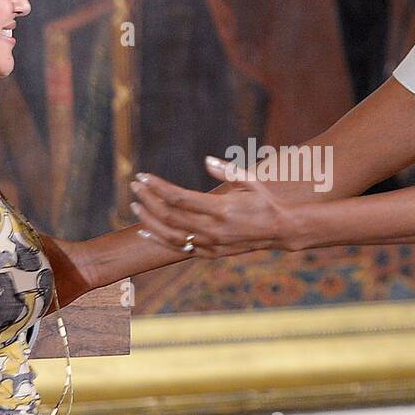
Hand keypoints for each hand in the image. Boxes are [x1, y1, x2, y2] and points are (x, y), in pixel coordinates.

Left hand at [129, 158, 303, 255]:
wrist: (279, 230)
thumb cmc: (264, 201)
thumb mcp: (249, 180)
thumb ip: (226, 170)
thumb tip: (206, 160)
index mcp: (222, 209)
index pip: (179, 198)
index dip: (158, 187)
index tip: (143, 176)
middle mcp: (213, 230)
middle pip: (170, 216)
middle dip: (148, 199)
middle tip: (135, 186)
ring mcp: (211, 244)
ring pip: (170, 235)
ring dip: (149, 220)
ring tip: (135, 205)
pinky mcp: (210, 254)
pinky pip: (179, 249)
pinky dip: (159, 240)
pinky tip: (144, 231)